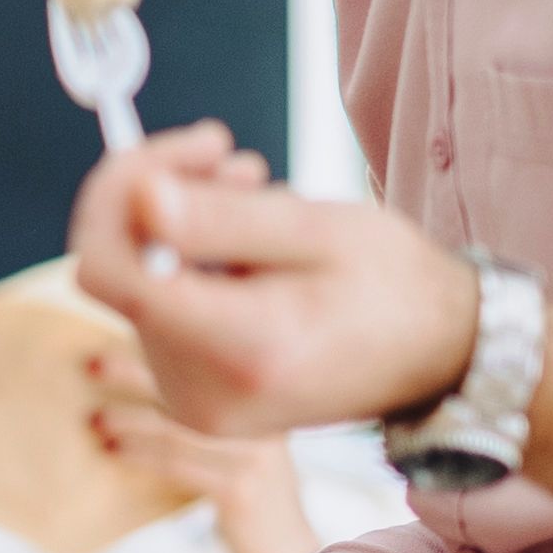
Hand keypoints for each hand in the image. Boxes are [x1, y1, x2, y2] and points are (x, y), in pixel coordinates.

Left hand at [71, 120, 478, 437]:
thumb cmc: (396, 286)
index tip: (188, 147)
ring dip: (178, 229)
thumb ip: (222, 218)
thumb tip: (136, 196)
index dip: (121, 192)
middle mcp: (201, 394)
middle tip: (234, 158)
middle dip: (159, 200)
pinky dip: (188, 266)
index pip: (110, 269)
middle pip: (121, 273)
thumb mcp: (318, 230)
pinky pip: (161, 315)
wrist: (442, 357)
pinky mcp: (196, 399)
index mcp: (237, 351)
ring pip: (140, 288)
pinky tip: (247, 247)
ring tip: (258, 199)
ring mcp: (194, 405)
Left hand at [77, 334, 316, 552]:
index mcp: (263, 398)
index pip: (212, 359)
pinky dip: (144, 456)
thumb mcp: (229, 446)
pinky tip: (116, 452)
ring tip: (94, 419)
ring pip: (182, 426)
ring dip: (131, 420)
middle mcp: (266, 419)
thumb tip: (137, 387)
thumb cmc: (245, 493)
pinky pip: (182, 465)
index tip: (122, 329)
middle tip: (90, 364)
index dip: (165, 342)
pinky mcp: (242, 490)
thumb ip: (196, 416)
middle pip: (194, 385)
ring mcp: (257, 455)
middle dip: (137, 372)